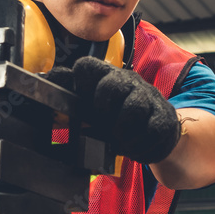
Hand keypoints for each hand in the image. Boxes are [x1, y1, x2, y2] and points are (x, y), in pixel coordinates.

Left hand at [64, 57, 180, 164]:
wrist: (157, 133)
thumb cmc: (116, 119)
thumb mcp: (92, 110)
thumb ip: (71, 97)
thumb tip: (50, 78)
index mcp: (105, 77)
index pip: (86, 67)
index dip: (81, 84)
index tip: (85, 104)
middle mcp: (128, 82)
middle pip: (113, 85)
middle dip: (104, 110)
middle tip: (105, 125)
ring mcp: (148, 97)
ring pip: (134, 108)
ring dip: (122, 132)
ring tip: (120, 140)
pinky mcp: (164, 116)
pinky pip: (152, 130)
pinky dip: (139, 145)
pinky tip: (134, 146)